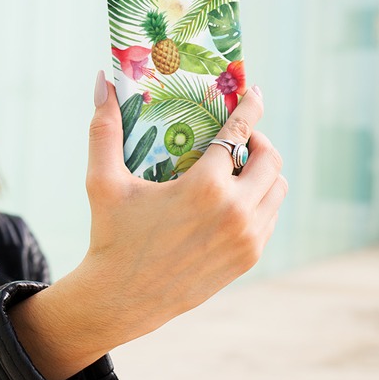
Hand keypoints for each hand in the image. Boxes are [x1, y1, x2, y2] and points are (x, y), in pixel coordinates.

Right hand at [9, 72, 286, 379]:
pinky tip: (233, 199)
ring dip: (264, 171)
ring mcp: (247, 238)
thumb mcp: (103, 181)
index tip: (253, 91)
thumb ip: (104, 128)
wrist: (122, 299)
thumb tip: (100, 80)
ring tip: (237, 168)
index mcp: (205, 187)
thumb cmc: (110, 236)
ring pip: (277, 189)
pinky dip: (260, 200)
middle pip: (271, 158)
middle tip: (237, 137)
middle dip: (258, 140)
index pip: (240, 133)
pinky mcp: (248, 258)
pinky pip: (270, 217)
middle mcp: (235, 211)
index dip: (250, 106)